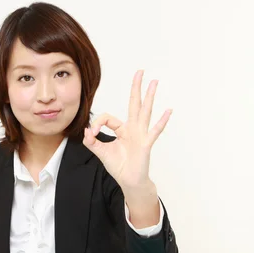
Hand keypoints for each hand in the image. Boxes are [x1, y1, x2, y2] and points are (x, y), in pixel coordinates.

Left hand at [83, 70, 171, 189]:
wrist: (129, 181)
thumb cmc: (119, 166)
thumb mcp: (101, 152)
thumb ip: (92, 142)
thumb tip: (85, 131)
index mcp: (122, 130)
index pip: (108, 118)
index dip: (96, 123)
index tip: (90, 134)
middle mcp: (133, 129)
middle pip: (134, 104)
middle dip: (136, 88)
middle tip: (140, 72)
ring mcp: (141, 135)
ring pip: (145, 112)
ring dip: (149, 97)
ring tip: (154, 82)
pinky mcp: (145, 144)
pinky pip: (154, 131)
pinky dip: (161, 121)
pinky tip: (168, 111)